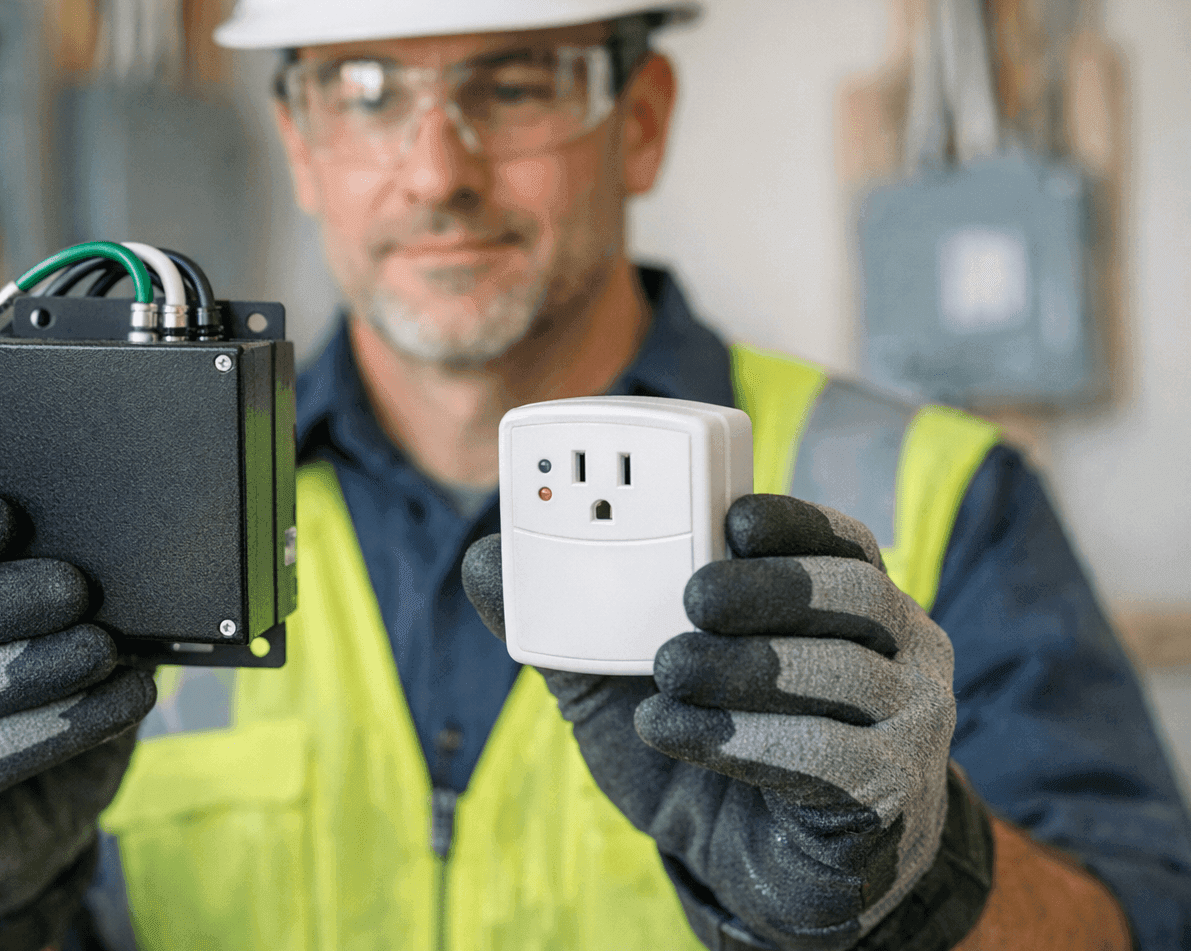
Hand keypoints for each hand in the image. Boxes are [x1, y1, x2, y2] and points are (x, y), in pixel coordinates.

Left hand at [464, 494, 991, 950]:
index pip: (839, 541)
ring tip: (669, 673)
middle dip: (767, 588)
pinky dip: (741, 740)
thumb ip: (571, 624)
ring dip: (747, 669)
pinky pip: (829, 758)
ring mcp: (907, 728)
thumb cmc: (714, 758)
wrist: (771, 874)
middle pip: (853, 595)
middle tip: (690, 601)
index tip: (731, 517)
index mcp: (846, 607)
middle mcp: (898, 654)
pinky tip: (674, 731)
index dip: (791, 520)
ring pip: (844, 674)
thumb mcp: (631, 684)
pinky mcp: (890, 799)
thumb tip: (485, 559)